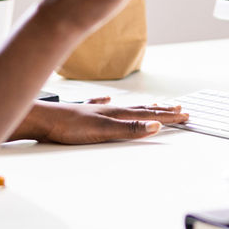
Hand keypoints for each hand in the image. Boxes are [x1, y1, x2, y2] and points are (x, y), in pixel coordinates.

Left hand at [11, 97, 188, 143]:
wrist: (42, 119)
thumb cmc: (70, 126)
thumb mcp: (104, 131)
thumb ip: (130, 129)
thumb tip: (156, 125)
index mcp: (117, 114)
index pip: (149, 115)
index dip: (168, 116)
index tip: (185, 115)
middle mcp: (110, 109)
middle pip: (141, 109)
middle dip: (162, 110)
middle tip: (179, 109)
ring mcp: (96, 110)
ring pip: (125, 107)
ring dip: (142, 107)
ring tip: (153, 104)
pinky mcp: (81, 114)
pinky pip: (99, 104)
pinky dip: (106, 101)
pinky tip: (105, 98)